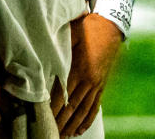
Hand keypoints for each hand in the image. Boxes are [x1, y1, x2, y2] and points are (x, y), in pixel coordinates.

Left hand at [52, 14, 121, 137]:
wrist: (112, 26)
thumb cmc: (88, 27)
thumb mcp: (71, 32)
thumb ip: (58, 45)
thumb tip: (42, 55)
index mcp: (80, 68)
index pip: (63, 94)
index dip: (53, 109)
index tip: (44, 119)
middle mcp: (89, 80)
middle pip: (72, 107)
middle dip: (61, 121)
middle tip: (50, 133)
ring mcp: (97, 84)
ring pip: (83, 110)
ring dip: (72, 124)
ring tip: (62, 135)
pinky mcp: (102, 85)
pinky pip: (95, 106)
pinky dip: (87, 120)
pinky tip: (80, 130)